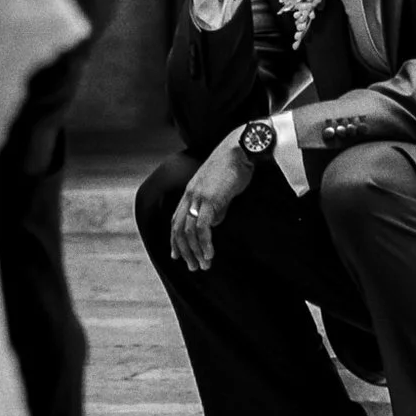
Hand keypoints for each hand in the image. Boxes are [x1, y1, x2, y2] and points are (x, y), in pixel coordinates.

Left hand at [169, 132, 259, 271]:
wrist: (240, 149)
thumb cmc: (235, 165)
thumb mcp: (222, 188)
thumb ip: (216, 206)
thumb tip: (214, 224)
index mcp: (190, 192)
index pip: (176, 221)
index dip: (175, 240)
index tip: (178, 256)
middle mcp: (190, 195)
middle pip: (179, 230)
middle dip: (184, 252)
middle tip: (193, 267)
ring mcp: (198, 197)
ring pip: (189, 232)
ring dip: (195, 252)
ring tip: (203, 265)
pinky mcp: (210, 200)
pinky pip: (203, 228)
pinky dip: (205, 244)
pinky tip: (210, 254)